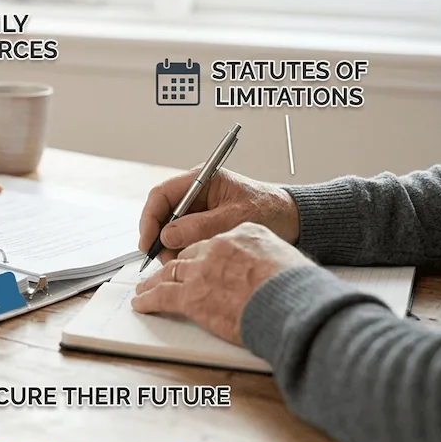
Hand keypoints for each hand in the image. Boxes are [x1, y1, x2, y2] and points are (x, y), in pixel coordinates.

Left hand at [131, 223, 311, 344]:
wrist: (293, 303)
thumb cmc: (296, 286)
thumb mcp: (283, 255)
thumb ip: (262, 255)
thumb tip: (260, 269)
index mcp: (241, 233)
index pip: (211, 241)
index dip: (199, 254)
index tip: (194, 262)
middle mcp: (217, 247)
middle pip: (187, 254)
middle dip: (173, 264)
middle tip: (162, 274)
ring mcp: (202, 270)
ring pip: (169, 272)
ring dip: (155, 281)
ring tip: (145, 289)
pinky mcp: (191, 295)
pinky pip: (162, 294)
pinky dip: (149, 298)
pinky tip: (142, 302)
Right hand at [139, 168, 299, 263]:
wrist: (292, 218)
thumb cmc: (270, 211)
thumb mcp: (235, 219)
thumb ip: (200, 226)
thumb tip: (167, 236)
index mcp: (203, 179)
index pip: (162, 194)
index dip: (150, 218)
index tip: (148, 242)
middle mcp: (196, 191)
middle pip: (162, 212)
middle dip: (159, 236)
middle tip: (164, 259)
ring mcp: (199, 207)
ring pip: (170, 226)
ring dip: (170, 245)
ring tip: (179, 262)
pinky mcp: (203, 221)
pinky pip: (183, 234)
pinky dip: (181, 248)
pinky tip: (188, 259)